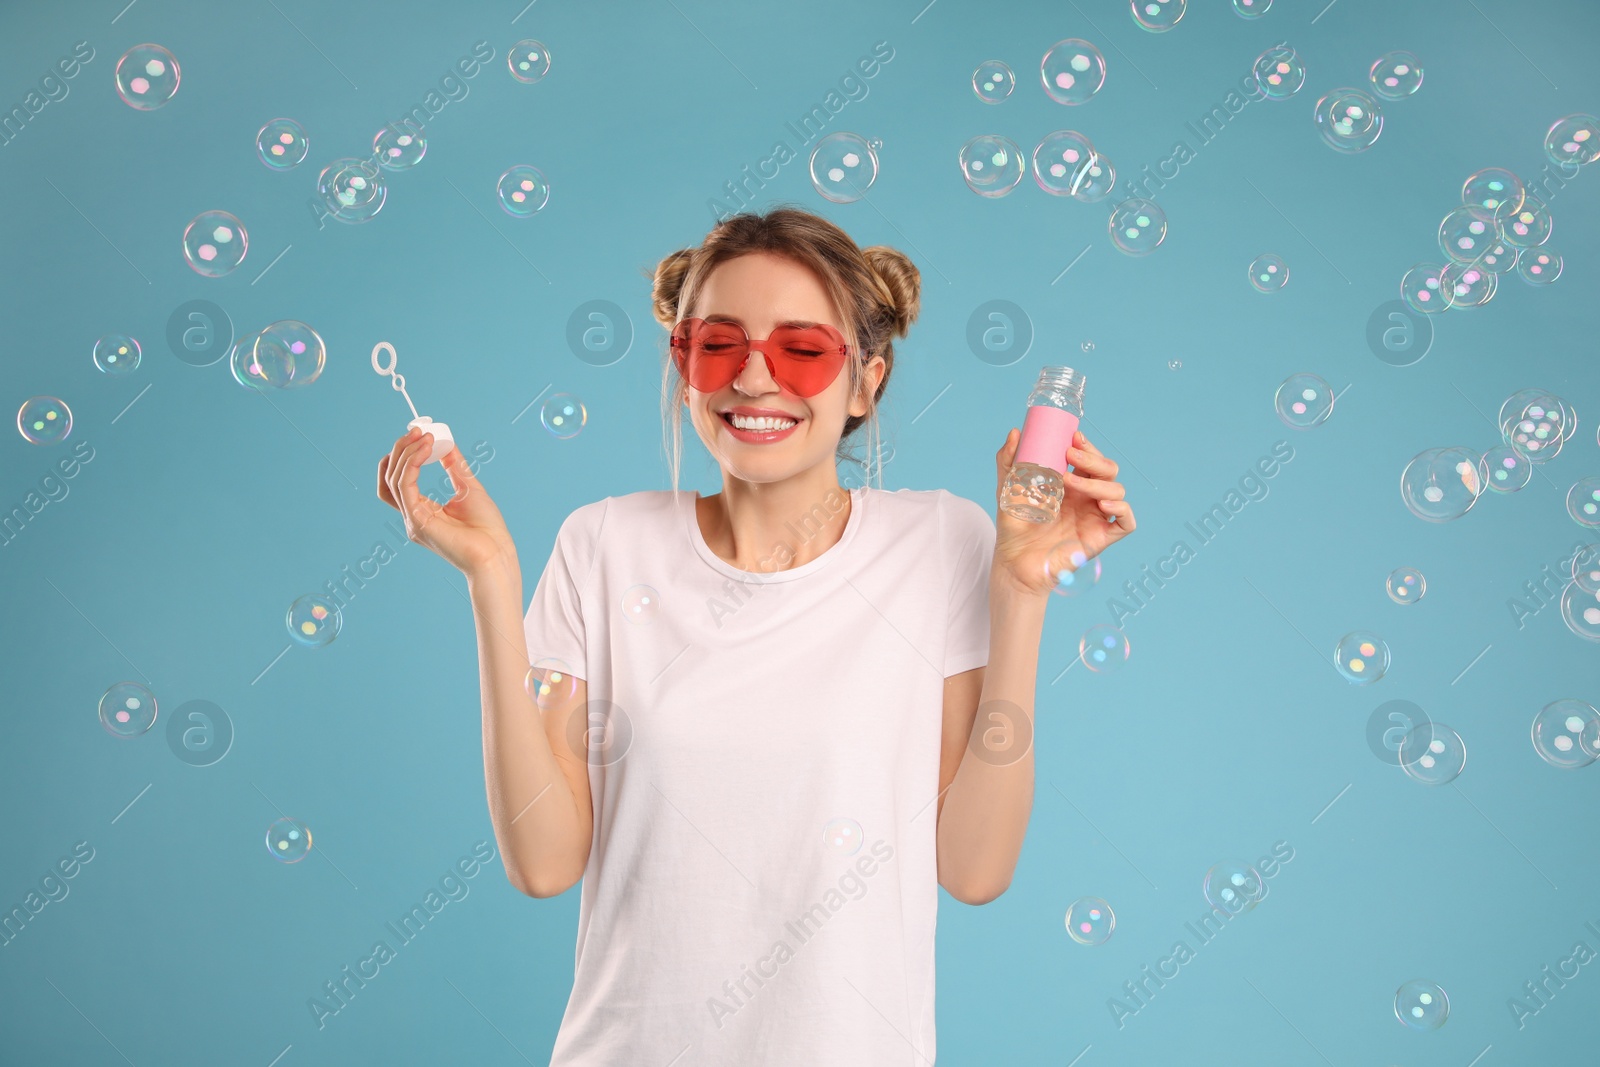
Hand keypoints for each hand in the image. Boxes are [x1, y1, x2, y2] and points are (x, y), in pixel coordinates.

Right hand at [377, 427, 516, 575]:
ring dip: (406, 452)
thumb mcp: (468, 488)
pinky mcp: (417, 520)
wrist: (496, 554)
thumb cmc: (487, 529)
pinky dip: (412, 463)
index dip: (403, 456)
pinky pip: (404, 485)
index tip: (420, 435)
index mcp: (423, 511)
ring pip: (393, 479)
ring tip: (424, 436)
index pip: (399, 480)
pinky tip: (426, 448)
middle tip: (418, 430)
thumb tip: (446, 444)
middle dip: (401, 450)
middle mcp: (412, 516)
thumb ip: (454, 466)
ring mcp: (412, 519)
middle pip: (390, 477)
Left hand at [992, 427, 1136, 597]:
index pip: (1091, 459)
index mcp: (1072, 485)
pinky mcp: (1100, 538)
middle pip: (1108, 470)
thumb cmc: (1014, 528)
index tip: (1073, 437)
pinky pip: (1126, 522)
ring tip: (1069, 482)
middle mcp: (1087, 499)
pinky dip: (1122, 509)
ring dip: (1097, 482)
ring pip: (1117, 490)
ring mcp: (1096, 517)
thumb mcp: (1008, 490)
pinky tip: (1104, 504)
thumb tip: (1015, 432)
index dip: (1088, 447)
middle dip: (1094, 458)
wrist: (1013, 562)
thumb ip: (1009, 462)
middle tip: (1070, 456)